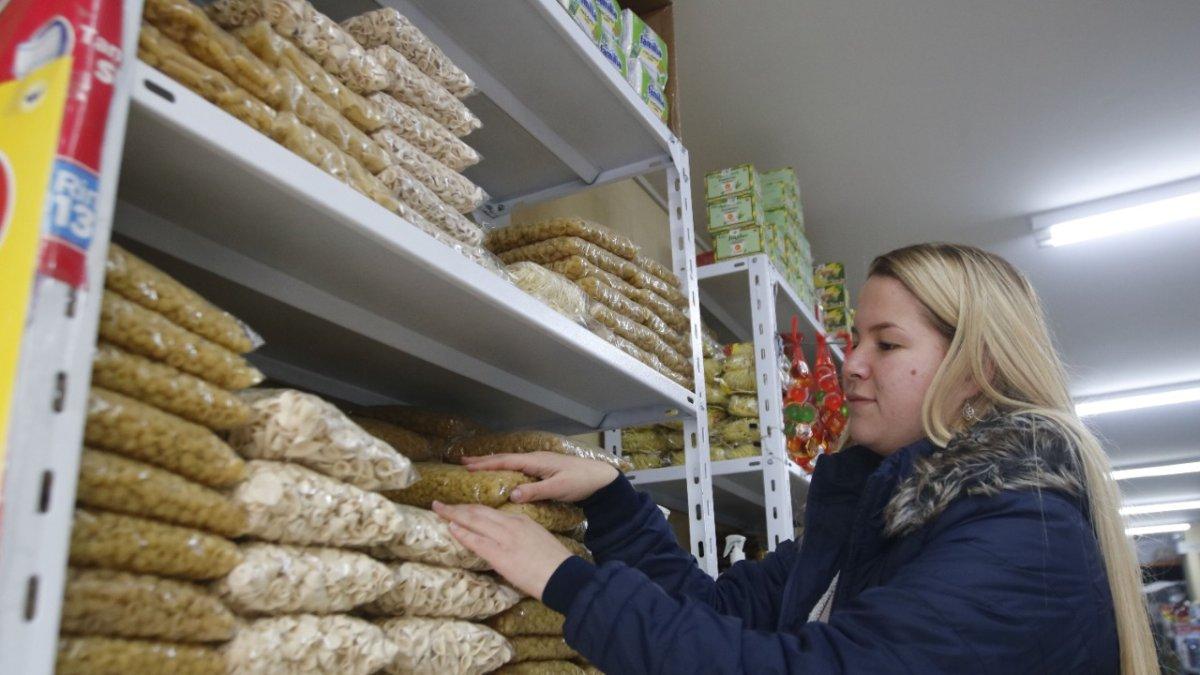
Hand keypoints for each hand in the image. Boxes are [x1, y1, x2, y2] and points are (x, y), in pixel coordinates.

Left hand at [432, 501, 571, 599]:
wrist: (564, 576)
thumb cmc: (554, 562)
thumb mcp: (537, 539)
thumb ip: (520, 535)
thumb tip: (505, 541)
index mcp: (521, 520)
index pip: (490, 511)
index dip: (471, 509)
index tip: (458, 508)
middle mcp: (511, 524)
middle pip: (478, 511)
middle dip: (457, 507)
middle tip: (439, 503)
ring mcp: (505, 538)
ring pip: (474, 521)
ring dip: (453, 515)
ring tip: (438, 510)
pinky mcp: (501, 555)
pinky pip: (477, 541)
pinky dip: (462, 533)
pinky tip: (450, 528)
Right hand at [462, 452, 617, 502]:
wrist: (600, 478)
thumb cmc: (580, 481)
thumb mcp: (558, 488)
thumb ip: (535, 490)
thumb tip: (511, 494)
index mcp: (536, 461)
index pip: (506, 461)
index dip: (485, 464)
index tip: (467, 466)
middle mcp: (535, 459)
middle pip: (504, 458)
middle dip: (483, 460)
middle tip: (462, 462)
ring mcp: (539, 463)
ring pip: (510, 461)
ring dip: (492, 463)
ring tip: (475, 465)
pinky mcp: (543, 469)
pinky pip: (518, 466)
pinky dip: (504, 468)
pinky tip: (501, 473)